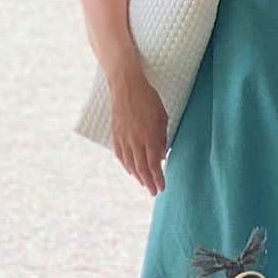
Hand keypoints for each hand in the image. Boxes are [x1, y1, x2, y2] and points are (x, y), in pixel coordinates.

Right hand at [108, 64, 167, 194]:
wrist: (126, 85)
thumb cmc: (148, 98)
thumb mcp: (162, 116)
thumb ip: (162, 137)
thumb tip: (162, 155)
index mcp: (149, 135)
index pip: (154, 164)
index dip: (158, 178)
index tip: (162, 188)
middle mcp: (135, 140)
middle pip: (141, 168)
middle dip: (148, 182)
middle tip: (154, 192)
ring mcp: (124, 137)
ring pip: (129, 163)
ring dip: (137, 176)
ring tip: (143, 183)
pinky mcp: (116, 133)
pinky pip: (120, 154)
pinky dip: (125, 164)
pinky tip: (129, 169)